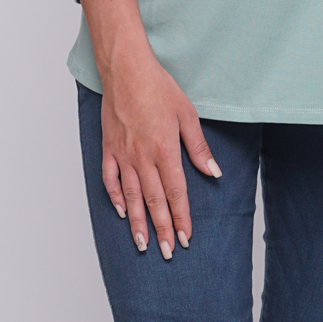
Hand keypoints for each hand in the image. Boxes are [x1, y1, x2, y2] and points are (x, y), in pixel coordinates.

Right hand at [80, 0, 219, 256]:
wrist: (125, 69)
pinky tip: (122, 212)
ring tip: (144, 244)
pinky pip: (111, 179)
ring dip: (138, 223)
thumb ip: (199, 148)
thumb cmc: (158, 87)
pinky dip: (116, 197)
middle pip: (154, 201)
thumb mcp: (187, 114)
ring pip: (132, 196)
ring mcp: (123, 154)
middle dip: (163, 229)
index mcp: (165, 149)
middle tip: (168, 252)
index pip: (176, 192)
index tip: (187, 237)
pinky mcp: (109, 148)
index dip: (182, 217)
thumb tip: (213, 173)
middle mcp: (143, 157)